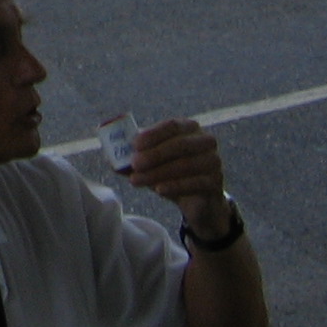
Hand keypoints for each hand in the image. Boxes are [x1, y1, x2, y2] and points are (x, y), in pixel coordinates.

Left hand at [131, 118, 231, 240]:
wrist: (197, 201)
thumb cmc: (171, 174)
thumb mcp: (151, 165)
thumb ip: (133, 159)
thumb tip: (110, 159)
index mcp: (190, 128)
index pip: (172, 125)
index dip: (153, 134)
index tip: (134, 144)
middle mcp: (206, 141)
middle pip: (179, 145)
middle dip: (154, 155)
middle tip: (134, 164)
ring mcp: (214, 161)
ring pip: (185, 165)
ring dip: (158, 173)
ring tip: (137, 181)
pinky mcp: (216, 182)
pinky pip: (195, 183)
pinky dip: (174, 186)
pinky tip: (159, 190)